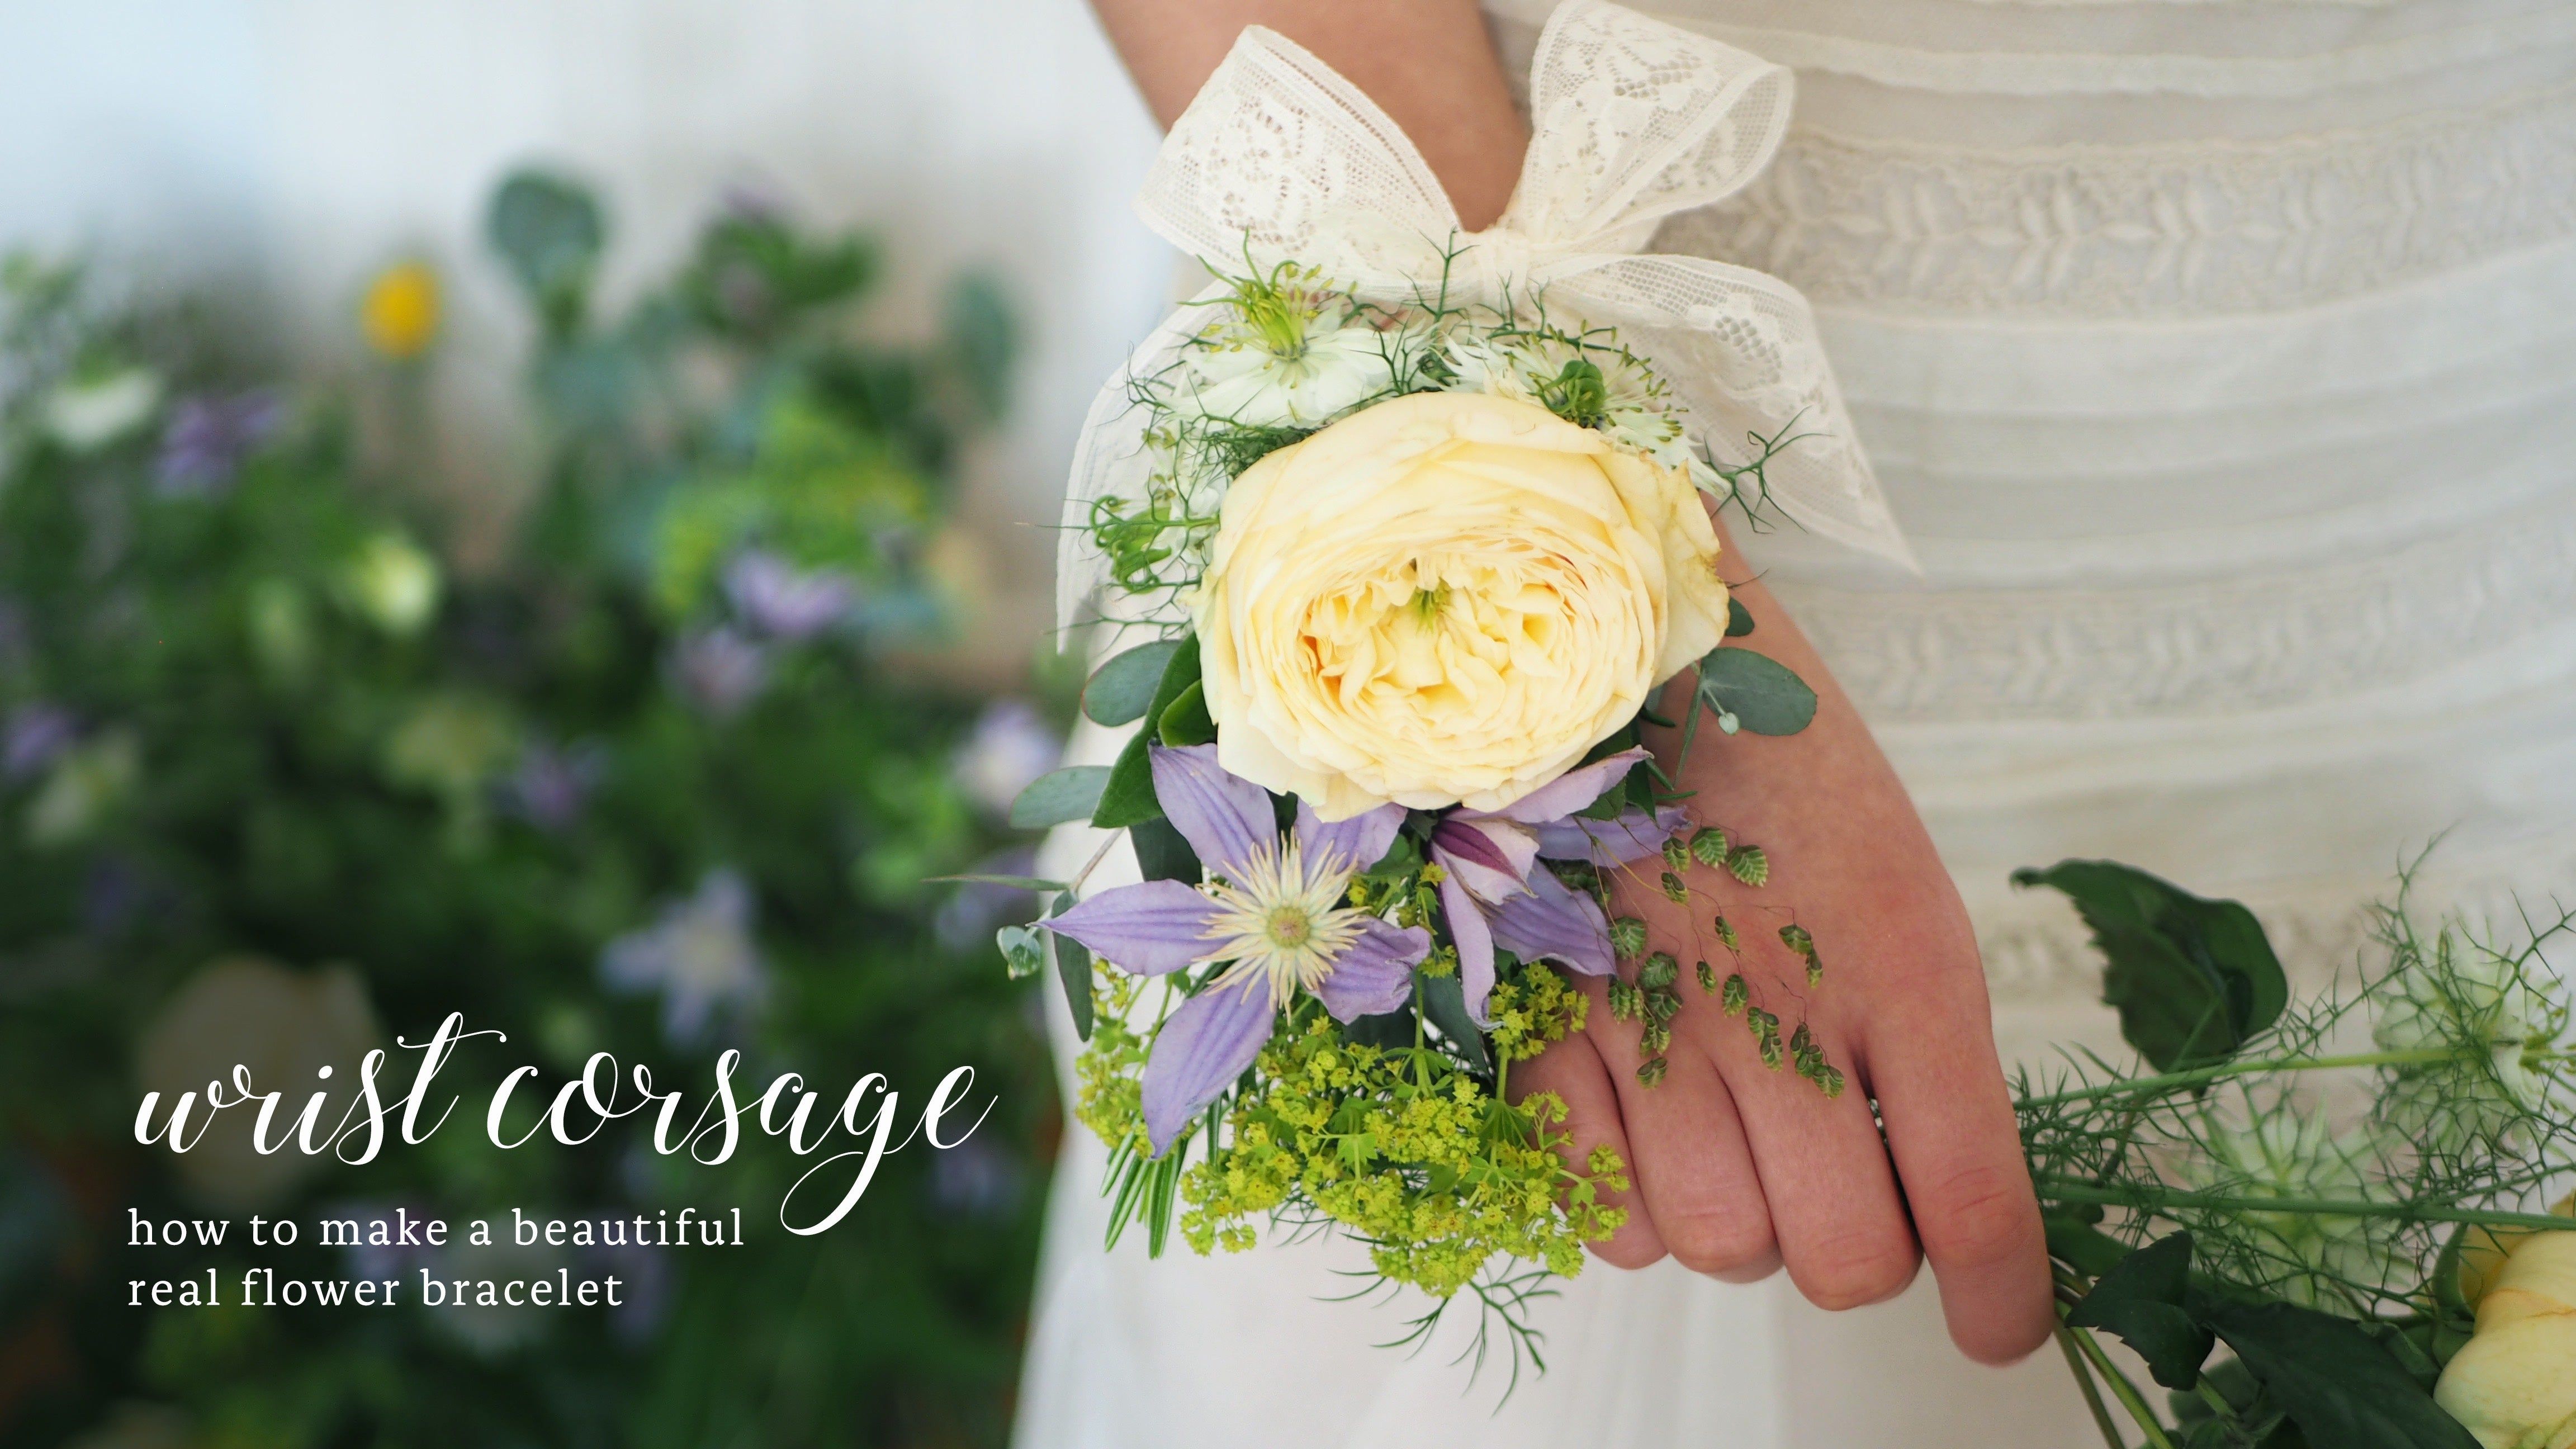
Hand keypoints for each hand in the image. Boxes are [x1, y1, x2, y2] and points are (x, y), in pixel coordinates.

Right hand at [1512, 526, 2056, 1365]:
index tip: (2000, 1329)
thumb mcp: (1899, 892)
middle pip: (1841, 1258)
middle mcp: (1779, 1009)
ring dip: (1741, 1221)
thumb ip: (1918, 1048)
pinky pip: (1601, 1209)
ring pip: (1717, 1247)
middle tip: (1844, 1187)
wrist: (1623, 651)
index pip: (1973, 1200)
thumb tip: (1931, 1204)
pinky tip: (1646, 1120)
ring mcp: (1651, 1022)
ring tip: (1734, 1133)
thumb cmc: (1784, 769)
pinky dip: (1632, 1198)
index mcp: (1902, 964)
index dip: (2003, 1299)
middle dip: (1857, 1252)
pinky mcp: (1543, 1024)